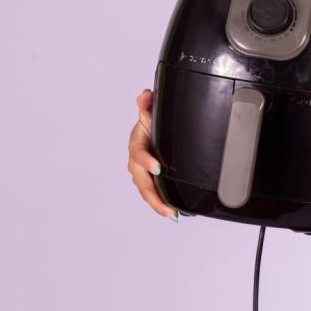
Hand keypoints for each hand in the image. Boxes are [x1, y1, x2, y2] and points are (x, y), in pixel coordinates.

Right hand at [127, 89, 177, 221]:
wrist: (150, 127)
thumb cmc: (150, 121)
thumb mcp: (150, 111)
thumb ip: (147, 105)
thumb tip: (145, 95)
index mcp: (136, 143)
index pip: (138, 153)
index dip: (146, 161)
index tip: (156, 168)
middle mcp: (136, 160)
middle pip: (141, 181)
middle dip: (153, 195)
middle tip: (167, 207)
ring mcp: (141, 172)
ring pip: (146, 190)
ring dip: (158, 204)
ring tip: (172, 215)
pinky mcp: (149, 179)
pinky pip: (153, 193)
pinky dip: (161, 204)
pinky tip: (174, 213)